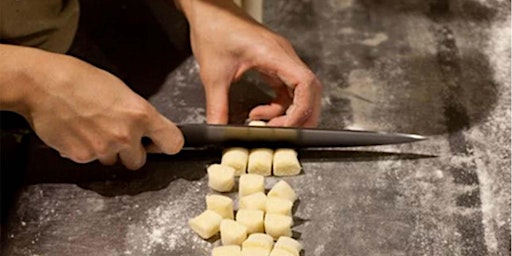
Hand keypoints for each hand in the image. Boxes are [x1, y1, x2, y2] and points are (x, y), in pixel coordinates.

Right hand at [0, 45, 183, 169]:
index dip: (167, 144)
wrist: (41, 84)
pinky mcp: (82, 157)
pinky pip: (91, 160)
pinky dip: (86, 150)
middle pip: (139, 161)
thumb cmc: (79, 79)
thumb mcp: (121, 91)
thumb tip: (146, 129)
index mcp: (140, 114)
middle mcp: (126, 135)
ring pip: (113, 161)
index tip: (162, 143)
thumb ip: (137, 113)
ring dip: (107, 151)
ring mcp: (104, 149)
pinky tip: (78, 131)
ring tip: (92, 128)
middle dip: (130, 152)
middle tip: (117, 135)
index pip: (173, 142)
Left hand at [176, 0, 321, 126]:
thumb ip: (217, 106)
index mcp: (274, 54)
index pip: (305, 84)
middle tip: (284, 134)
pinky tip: (259, 112)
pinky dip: (278, 105)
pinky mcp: (273, 63)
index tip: (285, 127)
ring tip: (265, 123)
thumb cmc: (213, 28)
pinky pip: (286, 88)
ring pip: (299, 91)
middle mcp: (283, 56)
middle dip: (301, 116)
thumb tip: (219, 131)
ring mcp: (280, 59)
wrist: (208, 9)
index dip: (300, 110)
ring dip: (288, 112)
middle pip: (310, 90)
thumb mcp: (213, 74)